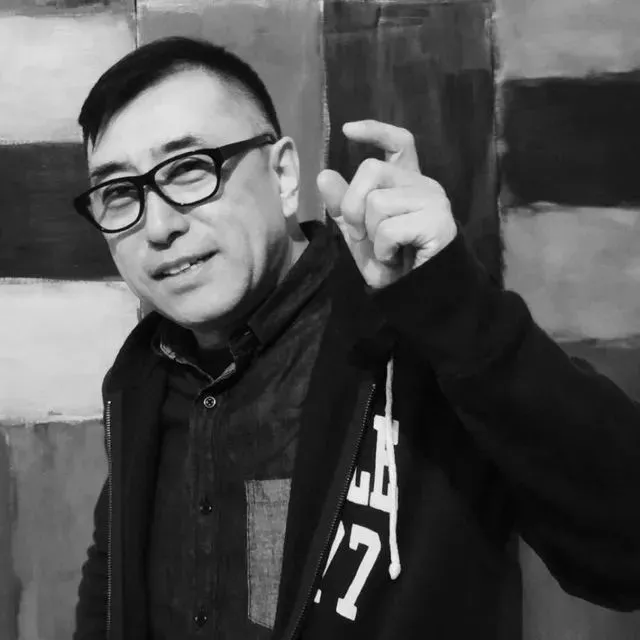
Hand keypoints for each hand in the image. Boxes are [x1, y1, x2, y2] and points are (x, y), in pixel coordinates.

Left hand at [317, 120, 456, 288]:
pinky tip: (396, 260)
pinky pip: (389, 229)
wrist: (417, 295)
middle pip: (371, 169)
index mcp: (407, 183)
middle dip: (352, 206)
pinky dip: (383, 251)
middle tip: (363, 237)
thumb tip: (324, 174)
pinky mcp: (438, 222)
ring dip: (371, 236)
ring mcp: (434, 201)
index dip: (375, 131)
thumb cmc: (393, 264)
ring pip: (377, 201)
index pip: (399, 142)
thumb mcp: (359, 234)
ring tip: (386, 252)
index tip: (347, 130)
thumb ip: (343, 206)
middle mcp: (424, 185)